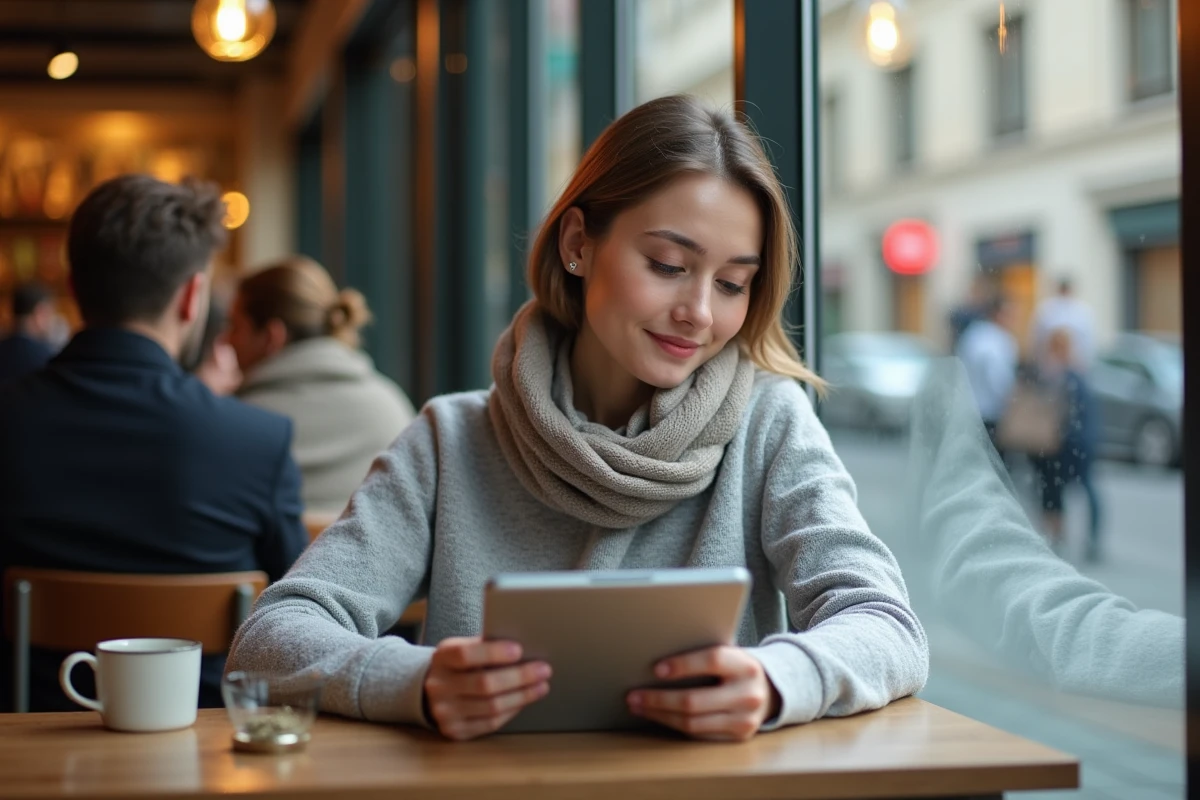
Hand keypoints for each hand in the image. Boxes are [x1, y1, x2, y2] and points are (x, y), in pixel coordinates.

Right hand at [423, 637, 550, 740]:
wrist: (434, 691)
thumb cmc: (460, 665)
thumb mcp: (464, 647)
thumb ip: (486, 646)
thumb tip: (525, 647)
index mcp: (441, 658)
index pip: (465, 655)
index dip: (493, 653)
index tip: (520, 650)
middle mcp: (439, 687)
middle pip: (483, 684)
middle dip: (519, 677)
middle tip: (544, 670)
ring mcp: (445, 712)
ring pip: (491, 707)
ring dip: (522, 696)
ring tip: (541, 686)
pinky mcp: (456, 731)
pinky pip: (491, 723)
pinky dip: (512, 710)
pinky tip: (525, 700)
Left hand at [626, 646, 779, 740]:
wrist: (770, 691)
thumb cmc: (736, 668)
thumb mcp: (729, 654)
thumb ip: (703, 654)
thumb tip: (656, 656)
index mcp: (745, 665)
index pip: (712, 661)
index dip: (683, 665)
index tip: (655, 669)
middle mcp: (748, 694)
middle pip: (694, 701)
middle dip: (658, 699)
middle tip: (633, 695)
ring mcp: (744, 720)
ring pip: (692, 723)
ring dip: (659, 715)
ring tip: (638, 706)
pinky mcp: (737, 737)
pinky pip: (698, 734)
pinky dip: (673, 725)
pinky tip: (657, 716)